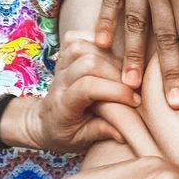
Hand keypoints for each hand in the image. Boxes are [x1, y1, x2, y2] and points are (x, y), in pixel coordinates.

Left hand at [3, 35, 137, 151]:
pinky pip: (76, 37)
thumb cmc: (66, 133)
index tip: (135, 102)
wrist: (43, 122)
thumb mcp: (81, 140)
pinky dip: (95, 40)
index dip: (114, 91)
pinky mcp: (62, 55)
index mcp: (62, 105)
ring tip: (124, 72)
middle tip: (134, 86)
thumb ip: (101, 132)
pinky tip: (109, 54)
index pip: (87, 88)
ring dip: (108, 56)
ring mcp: (59, 66)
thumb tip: (125, 133)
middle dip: (117, 73)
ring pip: (82, 47)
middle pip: (88, 63)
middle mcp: (59, 81)